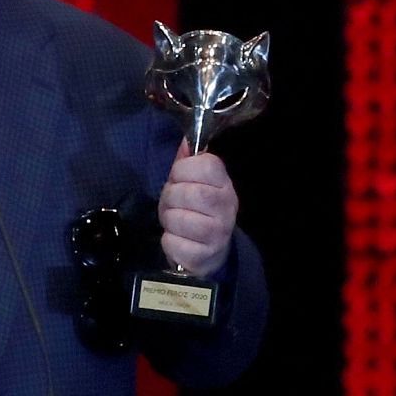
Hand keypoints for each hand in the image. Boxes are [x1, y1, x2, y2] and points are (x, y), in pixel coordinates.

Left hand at [158, 140, 238, 278]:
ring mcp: (217, 234)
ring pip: (177, 218)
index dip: (183, 169)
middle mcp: (226, 208)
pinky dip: (168, 240)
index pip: (205, 165)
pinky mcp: (203, 256)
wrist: (211, 252)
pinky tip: (178, 239)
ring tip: (175, 221)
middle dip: (170, 196)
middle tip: (173, 202)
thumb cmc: (198, 211)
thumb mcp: (194, 184)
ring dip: (168, 219)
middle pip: (188, 193)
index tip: (179, 177)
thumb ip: (188, 162)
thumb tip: (185, 140)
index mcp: (224, 185)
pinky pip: (172, 242)